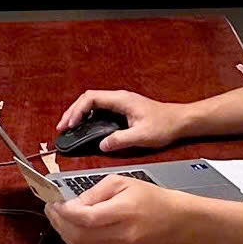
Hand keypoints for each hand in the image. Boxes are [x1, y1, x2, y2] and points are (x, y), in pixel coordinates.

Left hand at [44, 175, 185, 243]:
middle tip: (51, 209)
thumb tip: (72, 204)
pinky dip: (76, 241)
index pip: (86, 218)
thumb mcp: (121, 182)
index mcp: (123, 212)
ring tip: (58, 219)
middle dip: (59, 223)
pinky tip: (72, 229)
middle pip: (80, 236)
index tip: (54, 203)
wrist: (174, 220)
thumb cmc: (150, 198)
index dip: (65, 212)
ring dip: (64, 233)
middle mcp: (122, 235)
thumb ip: (94, 193)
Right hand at [56, 89, 188, 152]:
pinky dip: (88, 117)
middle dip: (72, 112)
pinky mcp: (123, 110)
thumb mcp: (142, 136)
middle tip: (62, 127)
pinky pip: (100, 110)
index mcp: (121, 100)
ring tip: (69, 127)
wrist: (180, 121)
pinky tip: (85, 127)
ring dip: (79, 114)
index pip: (91, 99)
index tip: (69, 124)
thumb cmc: (165, 124)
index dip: (77, 111)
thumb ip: (120, 140)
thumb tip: (102, 145)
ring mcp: (121, 103)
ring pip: (92, 104)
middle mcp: (119, 99)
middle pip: (88, 100)